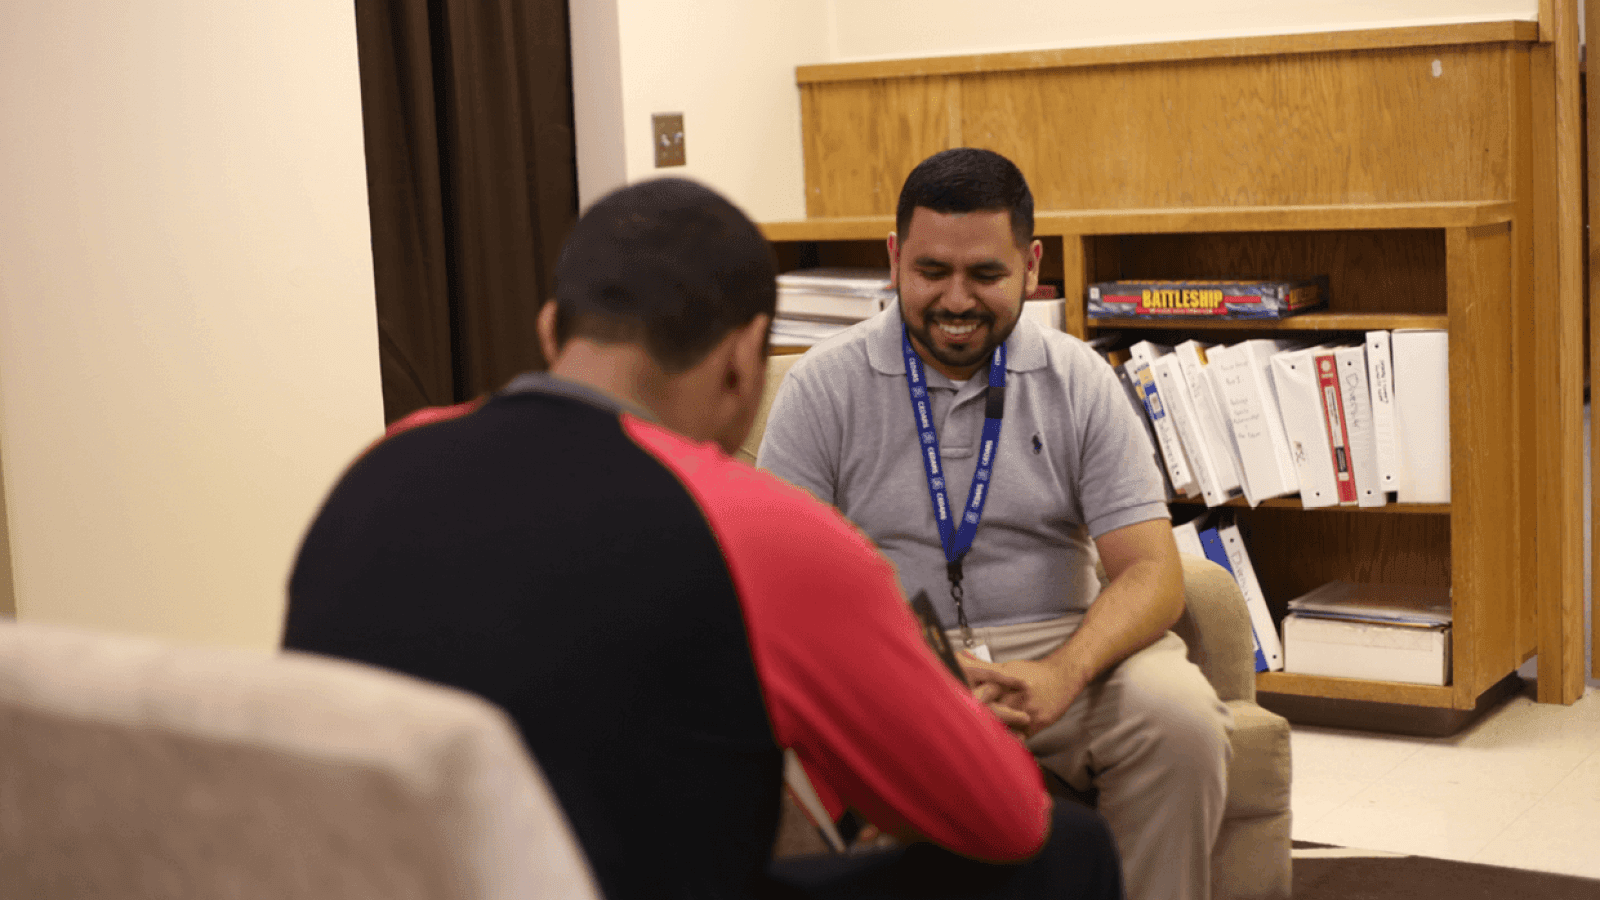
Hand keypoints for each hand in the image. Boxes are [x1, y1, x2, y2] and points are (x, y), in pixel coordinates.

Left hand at [961, 654, 1083, 737]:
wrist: (1064, 677)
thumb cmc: (1034, 672)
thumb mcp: (1010, 666)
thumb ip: (985, 666)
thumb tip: (962, 658)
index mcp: (1008, 681)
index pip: (984, 691)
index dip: (970, 698)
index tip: (955, 706)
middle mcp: (1018, 697)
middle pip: (992, 711)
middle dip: (977, 719)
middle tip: (959, 729)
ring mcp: (1028, 712)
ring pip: (1005, 727)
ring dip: (990, 733)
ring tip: (972, 742)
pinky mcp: (1037, 725)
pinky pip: (1020, 738)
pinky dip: (1008, 744)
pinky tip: (996, 750)